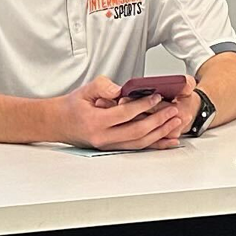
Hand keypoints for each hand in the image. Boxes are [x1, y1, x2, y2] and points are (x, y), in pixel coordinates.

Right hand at [54, 79, 187, 150]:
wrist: (60, 123)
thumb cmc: (74, 107)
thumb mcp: (86, 90)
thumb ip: (103, 87)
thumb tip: (120, 91)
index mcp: (95, 122)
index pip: (124, 114)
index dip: (142, 105)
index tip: (156, 97)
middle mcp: (103, 137)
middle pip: (136, 132)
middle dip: (157, 121)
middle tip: (172, 110)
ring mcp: (109, 146)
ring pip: (139, 143)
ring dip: (160, 133)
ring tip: (175, 122)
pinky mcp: (114, 148)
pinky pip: (138, 148)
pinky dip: (155, 144)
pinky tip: (168, 140)